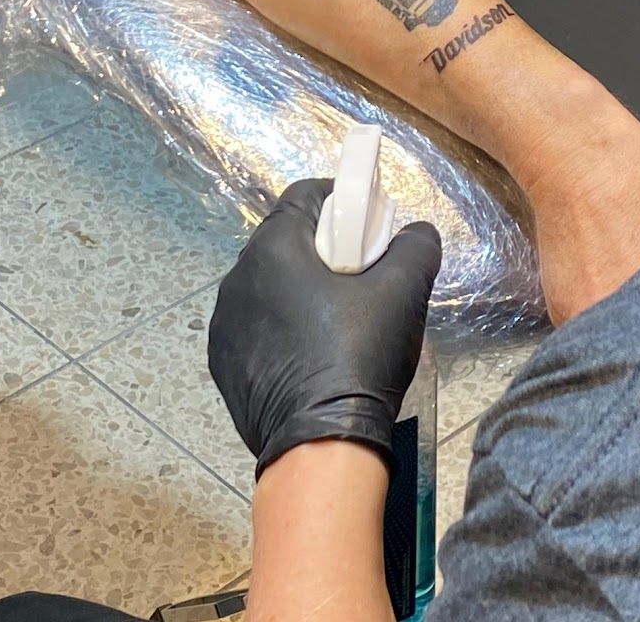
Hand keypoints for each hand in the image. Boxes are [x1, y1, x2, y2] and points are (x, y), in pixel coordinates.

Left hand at [208, 178, 441, 477]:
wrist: (320, 444)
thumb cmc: (359, 356)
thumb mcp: (403, 293)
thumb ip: (415, 246)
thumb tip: (417, 231)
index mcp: (273, 248)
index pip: (305, 195)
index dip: (341, 200)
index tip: (367, 226)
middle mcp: (237, 276)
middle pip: (286, 240)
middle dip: (323, 248)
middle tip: (360, 276)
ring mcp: (224, 322)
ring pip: (268, 284)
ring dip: (298, 289)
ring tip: (337, 321)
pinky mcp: (222, 361)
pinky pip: (255, 325)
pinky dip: (280, 327)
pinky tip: (309, 354)